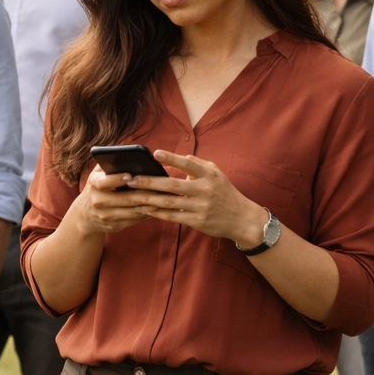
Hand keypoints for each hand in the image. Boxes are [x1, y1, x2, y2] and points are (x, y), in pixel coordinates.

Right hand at [69, 166, 162, 235]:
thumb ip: (111, 163)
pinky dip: (147, 214)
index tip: (130, 175)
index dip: (117, 179)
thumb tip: (131, 152)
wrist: (85, 215)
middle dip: (145, 193)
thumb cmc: (99, 187)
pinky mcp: (113, 227)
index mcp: (94, 183)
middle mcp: (97, 201)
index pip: (104, 182)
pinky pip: (134, 221)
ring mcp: (105, 216)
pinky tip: (158, 208)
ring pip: (132, 211)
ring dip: (150, 205)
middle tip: (162, 188)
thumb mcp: (99, 173)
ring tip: (165, 198)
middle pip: (125, 198)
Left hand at [125, 151, 268, 247]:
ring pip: (169, 202)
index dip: (172, 158)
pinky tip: (145, 210)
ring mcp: (200, 206)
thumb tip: (182, 156)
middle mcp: (205, 190)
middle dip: (150, 182)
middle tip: (131, 179)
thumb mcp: (217, 174)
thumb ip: (199, 164)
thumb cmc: (225, 193)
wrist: (242, 218)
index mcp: (209, 175)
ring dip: (149, 199)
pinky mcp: (197, 221)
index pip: (188, 164)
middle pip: (172, 185)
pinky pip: (173, 216)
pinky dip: (158, 213)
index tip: (155, 153)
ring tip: (132, 195)